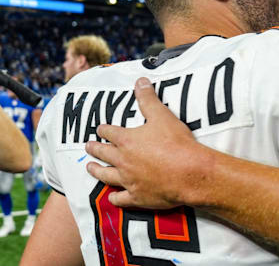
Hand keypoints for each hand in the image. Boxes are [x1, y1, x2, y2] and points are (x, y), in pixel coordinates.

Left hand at [85, 77, 211, 208]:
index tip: (100, 128)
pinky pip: (120, 199)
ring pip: (105, 176)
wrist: (190, 172)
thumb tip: (140, 81)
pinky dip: (114, 197)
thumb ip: (149, 99)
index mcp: (127, 140)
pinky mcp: (138, 197)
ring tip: (90, 168)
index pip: (109, 132)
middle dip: (94, 148)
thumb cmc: (177, 143)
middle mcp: (123, 161)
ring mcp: (128, 180)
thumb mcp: (163, 115)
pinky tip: (112, 196)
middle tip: (88, 146)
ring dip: (96, 171)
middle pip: (103, 153)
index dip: (103, 129)